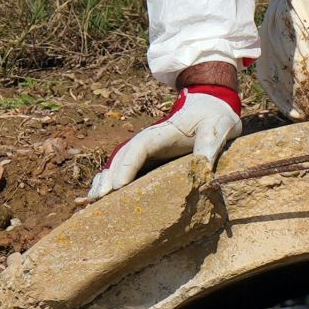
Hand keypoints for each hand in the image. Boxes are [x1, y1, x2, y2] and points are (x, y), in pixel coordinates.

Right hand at [88, 86, 240, 198]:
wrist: (211, 106)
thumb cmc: (213, 117)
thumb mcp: (217, 128)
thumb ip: (209, 145)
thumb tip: (204, 167)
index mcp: (162, 132)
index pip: (140, 147)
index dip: (126, 166)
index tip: (118, 186)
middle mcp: (148, 141)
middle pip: (122, 157)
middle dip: (108, 177)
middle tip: (98, 199)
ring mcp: (146, 150)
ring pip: (118, 163)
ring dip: (104, 180)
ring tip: (91, 201)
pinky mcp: (149, 159)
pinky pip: (125, 169)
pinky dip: (110, 181)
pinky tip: (98, 197)